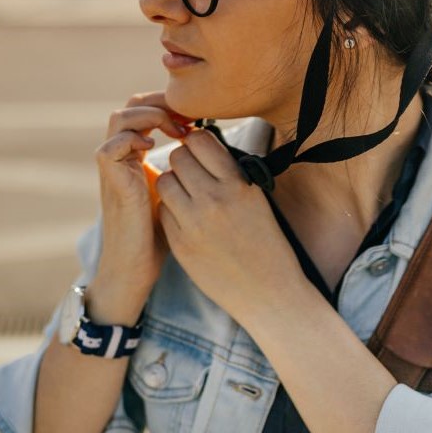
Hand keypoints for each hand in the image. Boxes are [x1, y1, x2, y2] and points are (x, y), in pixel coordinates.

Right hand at [93, 93, 191, 306]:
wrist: (137, 269)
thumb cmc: (161, 237)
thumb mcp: (180, 195)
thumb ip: (189, 172)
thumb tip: (220, 154)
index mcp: (138, 156)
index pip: (147, 110)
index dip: (171, 104)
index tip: (198, 114)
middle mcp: (124, 158)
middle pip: (132, 105)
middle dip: (161, 102)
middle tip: (188, 114)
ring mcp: (115, 170)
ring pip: (118, 119)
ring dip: (148, 116)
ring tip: (174, 129)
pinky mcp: (112, 186)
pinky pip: (109, 149)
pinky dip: (130, 142)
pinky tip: (153, 149)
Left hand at [155, 124, 305, 324]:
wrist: (269, 292)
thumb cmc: (267, 244)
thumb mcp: (257, 200)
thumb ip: (231, 174)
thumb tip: (203, 148)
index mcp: (239, 184)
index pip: (201, 140)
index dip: (196, 143)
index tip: (199, 152)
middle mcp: (215, 200)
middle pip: (178, 158)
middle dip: (182, 162)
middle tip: (191, 175)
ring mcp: (195, 223)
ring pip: (164, 182)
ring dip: (172, 185)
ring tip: (186, 197)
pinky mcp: (181, 245)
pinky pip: (163, 212)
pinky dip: (171, 211)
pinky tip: (186, 220)